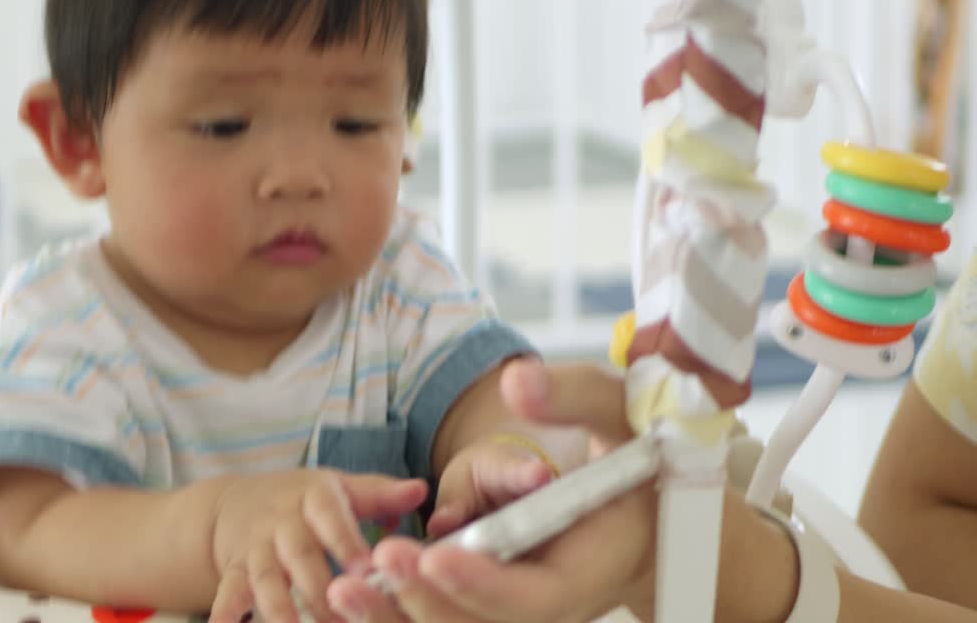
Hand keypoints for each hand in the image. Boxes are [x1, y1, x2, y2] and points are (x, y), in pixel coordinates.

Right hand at [209, 469, 427, 622]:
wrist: (235, 504)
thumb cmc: (302, 500)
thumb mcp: (338, 487)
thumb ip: (378, 493)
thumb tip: (421, 490)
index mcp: (313, 498)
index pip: (331, 517)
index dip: (345, 541)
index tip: (366, 568)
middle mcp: (282, 522)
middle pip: (300, 555)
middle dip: (319, 589)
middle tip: (344, 620)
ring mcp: (256, 548)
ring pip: (265, 578)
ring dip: (279, 609)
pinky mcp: (234, 571)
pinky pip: (227, 592)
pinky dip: (225, 613)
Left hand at [328, 360, 659, 621]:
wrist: (640, 506)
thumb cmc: (634, 455)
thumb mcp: (620, 413)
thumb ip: (573, 396)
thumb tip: (518, 383)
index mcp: (588, 567)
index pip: (535, 596)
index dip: (484, 583)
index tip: (435, 552)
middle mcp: (550, 604)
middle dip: (427, 598)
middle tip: (379, 559)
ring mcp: (517, 610)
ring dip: (398, 617)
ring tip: (342, 590)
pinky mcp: (489, 606)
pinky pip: (441, 618)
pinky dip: (397, 614)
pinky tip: (349, 598)